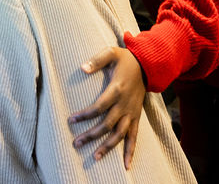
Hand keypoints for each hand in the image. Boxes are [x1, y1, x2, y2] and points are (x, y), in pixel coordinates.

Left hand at [67, 47, 145, 168]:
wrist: (148, 65)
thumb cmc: (126, 59)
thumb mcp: (111, 53)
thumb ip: (96, 60)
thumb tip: (82, 68)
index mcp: (117, 89)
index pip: (99, 107)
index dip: (85, 115)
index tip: (71, 120)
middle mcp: (125, 104)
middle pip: (107, 124)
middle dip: (91, 135)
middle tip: (76, 143)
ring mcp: (132, 112)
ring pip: (120, 134)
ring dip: (107, 147)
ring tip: (95, 157)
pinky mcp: (136, 117)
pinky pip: (134, 136)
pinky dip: (130, 151)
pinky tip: (126, 164)